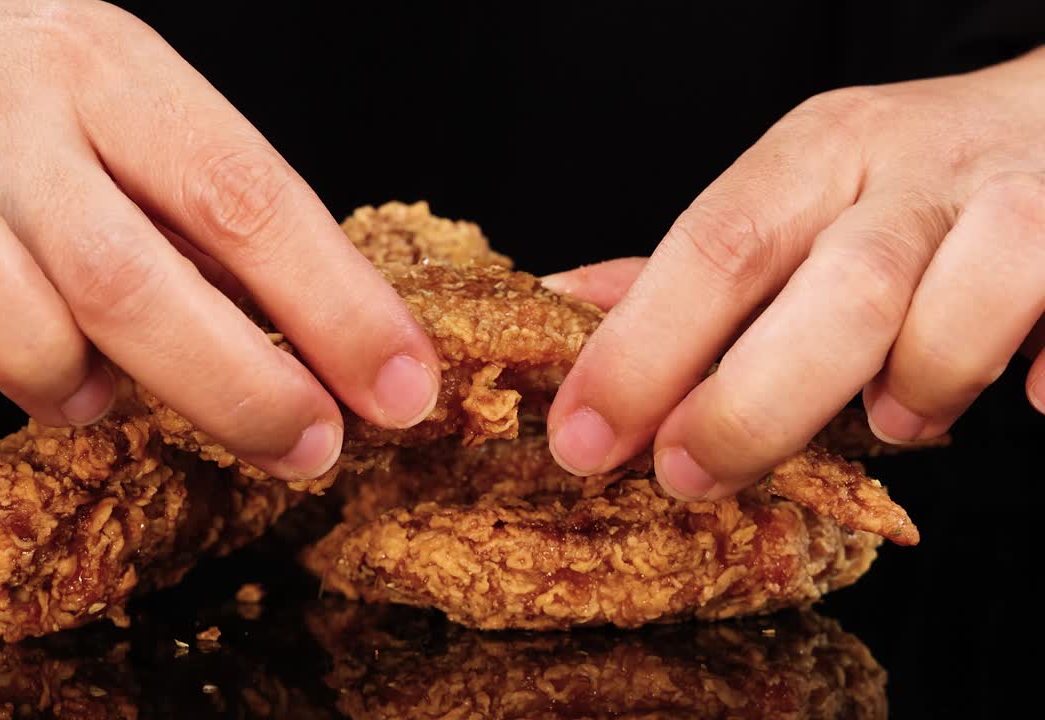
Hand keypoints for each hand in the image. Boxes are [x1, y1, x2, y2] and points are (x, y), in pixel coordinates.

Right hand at [0, 0, 440, 482]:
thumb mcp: (112, 99)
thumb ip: (197, 208)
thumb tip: (324, 329)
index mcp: (102, 70)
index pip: (246, 198)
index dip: (336, 307)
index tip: (404, 392)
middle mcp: (3, 114)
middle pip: (137, 276)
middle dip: (238, 385)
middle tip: (306, 448)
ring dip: (55, 378)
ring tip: (83, 392)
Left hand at [544, 46, 1044, 498]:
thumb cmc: (901, 181)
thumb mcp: (790, 196)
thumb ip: (693, 267)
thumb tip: (561, 306)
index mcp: (816, 154)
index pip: (715, 247)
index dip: (642, 349)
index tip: (584, 437)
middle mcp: (914, 169)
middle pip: (838, 290)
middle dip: (752, 403)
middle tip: (689, 473)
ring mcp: (1017, 202)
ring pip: (963, 308)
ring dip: (917, 387)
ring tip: (891, 421)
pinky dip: (1040, 369)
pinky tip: (1027, 392)